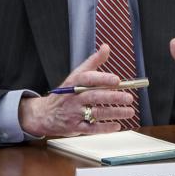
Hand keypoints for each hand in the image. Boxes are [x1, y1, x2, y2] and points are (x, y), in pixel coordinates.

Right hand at [17, 44, 136, 137]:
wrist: (44, 114)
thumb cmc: (66, 93)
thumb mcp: (77, 74)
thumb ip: (93, 61)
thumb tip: (106, 47)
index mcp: (74, 83)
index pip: (88, 79)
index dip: (103, 79)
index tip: (117, 80)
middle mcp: (73, 98)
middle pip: (94, 97)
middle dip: (113, 97)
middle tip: (128, 97)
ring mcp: (74, 113)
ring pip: (95, 113)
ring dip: (114, 112)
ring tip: (129, 111)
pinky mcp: (75, 127)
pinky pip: (91, 128)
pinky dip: (104, 128)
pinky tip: (117, 126)